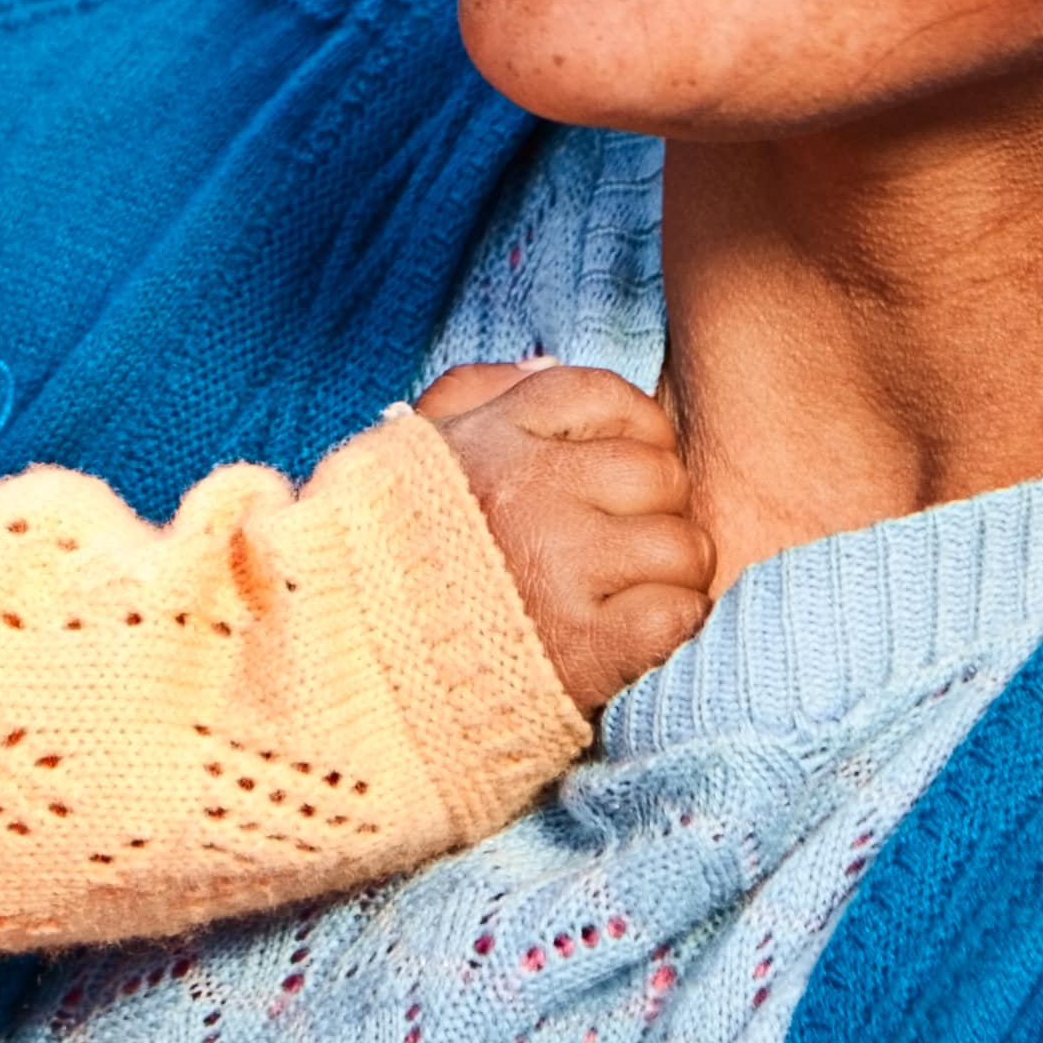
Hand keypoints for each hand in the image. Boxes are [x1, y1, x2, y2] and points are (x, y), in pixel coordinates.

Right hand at [415, 359, 712, 713]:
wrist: (360, 677)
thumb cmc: (390, 565)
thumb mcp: (404, 456)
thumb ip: (472, 395)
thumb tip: (545, 364)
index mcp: (491, 439)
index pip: (604, 396)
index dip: (633, 430)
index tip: (619, 470)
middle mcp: (530, 491)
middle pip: (659, 473)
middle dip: (652, 512)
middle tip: (617, 546)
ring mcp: (562, 566)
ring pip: (681, 545)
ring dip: (666, 576)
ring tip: (620, 595)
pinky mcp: (588, 646)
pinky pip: (680, 612)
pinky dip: (668, 625)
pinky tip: (628, 634)